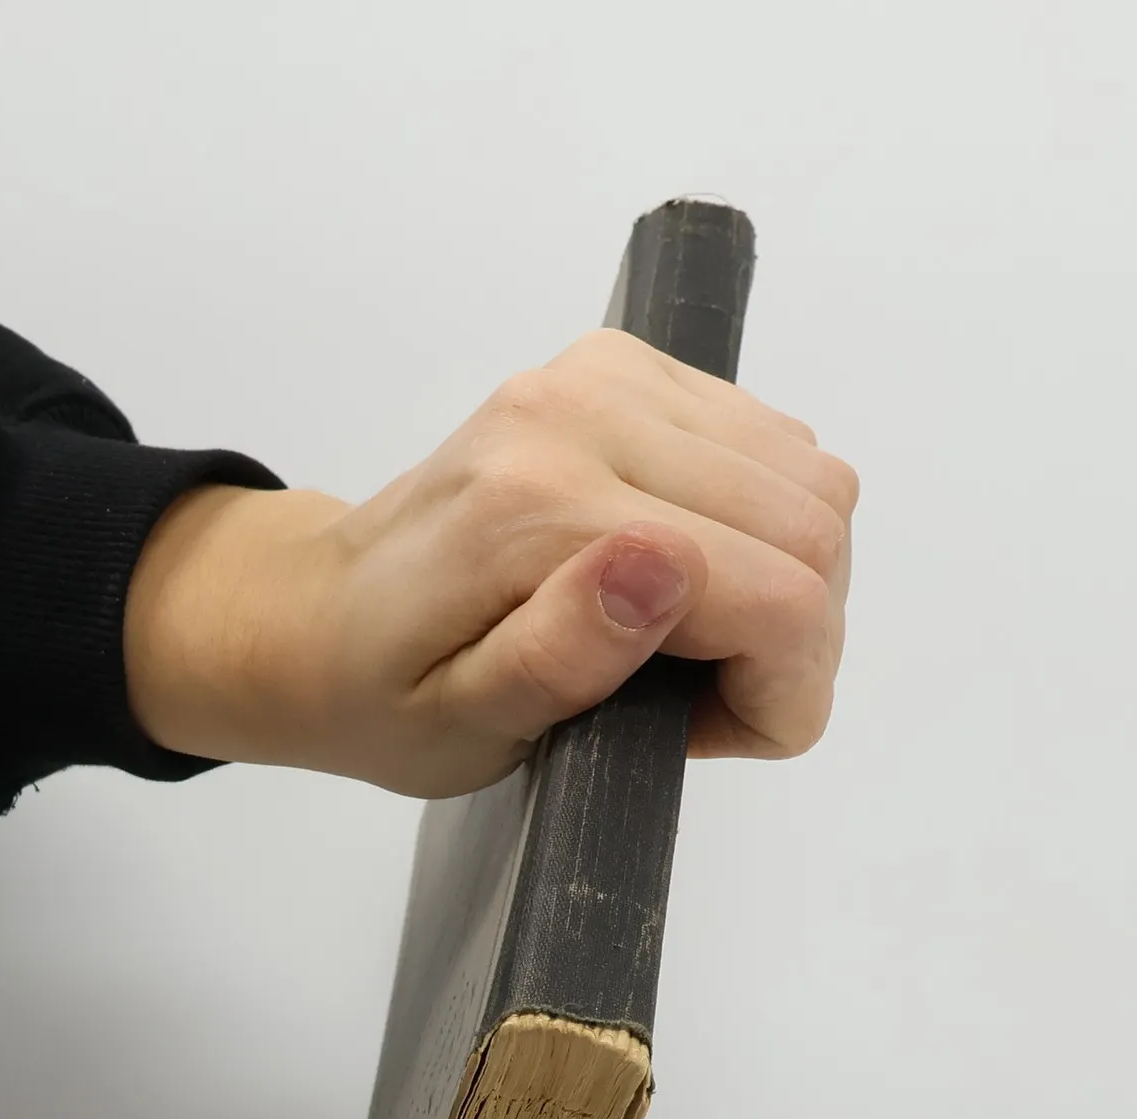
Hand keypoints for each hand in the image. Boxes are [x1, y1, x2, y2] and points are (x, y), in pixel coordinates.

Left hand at [122, 328, 857, 797]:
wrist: (321, 616)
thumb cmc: (389, 698)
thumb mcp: (462, 728)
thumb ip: (564, 656)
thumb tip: (666, 564)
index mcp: (540, 508)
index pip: (779, 595)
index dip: (780, 693)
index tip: (705, 734)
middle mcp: (583, 411)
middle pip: (815, 526)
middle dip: (790, 640)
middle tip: (695, 694)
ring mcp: (607, 375)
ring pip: (812, 481)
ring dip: (783, 579)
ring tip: (684, 638)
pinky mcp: (622, 366)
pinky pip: (771, 445)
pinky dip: (757, 525)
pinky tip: (677, 574)